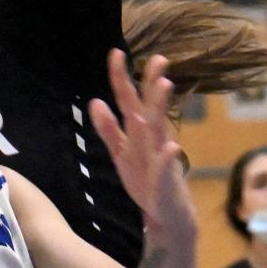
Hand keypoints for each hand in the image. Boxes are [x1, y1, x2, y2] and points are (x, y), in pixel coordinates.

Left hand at [89, 51, 193, 235]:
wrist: (166, 215)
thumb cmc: (145, 180)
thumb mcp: (120, 153)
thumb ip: (108, 129)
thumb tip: (94, 101)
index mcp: (138, 131)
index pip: (128, 99)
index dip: (120, 77)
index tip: (115, 52)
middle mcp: (151, 139)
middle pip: (149, 106)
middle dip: (152, 83)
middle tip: (159, 59)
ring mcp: (161, 157)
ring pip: (160, 129)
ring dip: (161, 109)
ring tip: (164, 86)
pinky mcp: (166, 180)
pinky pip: (166, 167)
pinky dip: (168, 157)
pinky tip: (171, 147)